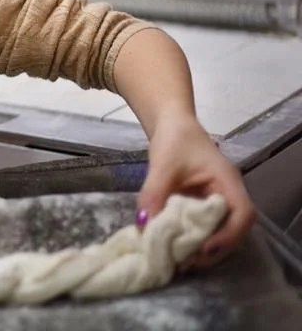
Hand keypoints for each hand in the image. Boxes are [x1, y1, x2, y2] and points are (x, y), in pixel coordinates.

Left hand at [137, 120, 254, 268]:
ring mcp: (216, 200)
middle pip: (232, 230)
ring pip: (217, 231)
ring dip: (200, 246)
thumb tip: (143, 225)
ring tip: (177, 259)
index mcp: (228, 182)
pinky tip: (172, 245)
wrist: (170, 123)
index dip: (227, 236)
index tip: (203, 250)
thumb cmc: (174, 139)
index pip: (242, 215)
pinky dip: (190, 237)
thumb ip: (154, 194)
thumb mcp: (162, 166)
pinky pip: (203, 225)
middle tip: (184, 262)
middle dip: (211, 249)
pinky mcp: (203, 204)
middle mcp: (228, 194)